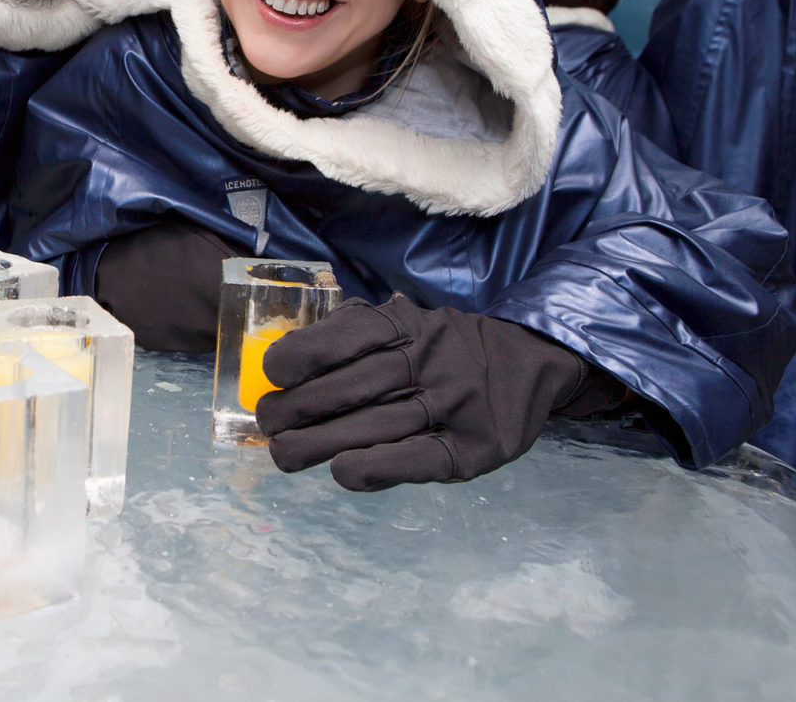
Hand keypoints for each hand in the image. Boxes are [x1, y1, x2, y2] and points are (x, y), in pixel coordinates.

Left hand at [253, 295, 593, 488]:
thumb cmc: (440, 348)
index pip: (354, 333)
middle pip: (356, 385)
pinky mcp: (472, 449)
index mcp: (409, 325)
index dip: (308, 353)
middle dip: (300, 407)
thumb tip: (280, 357)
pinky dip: (376, 467)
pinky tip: (341, 472)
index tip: (272, 372)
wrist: (527, 363)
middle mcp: (432, 360)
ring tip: (283, 453)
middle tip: (267, 422)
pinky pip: (418, 460)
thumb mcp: (403, 324)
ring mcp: (455, 405)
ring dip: (322, 444)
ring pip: (378, 426)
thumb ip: (349, 334)